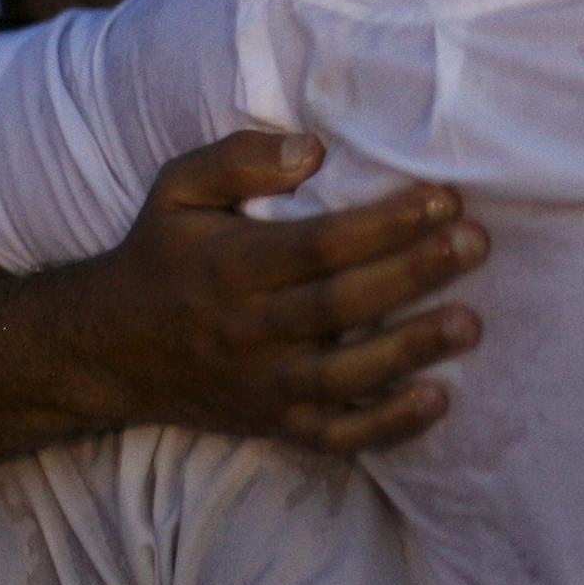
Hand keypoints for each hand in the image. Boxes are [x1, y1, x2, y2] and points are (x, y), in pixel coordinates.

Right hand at [58, 131, 486, 454]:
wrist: (107, 351)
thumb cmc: (162, 255)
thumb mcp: (177, 189)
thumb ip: (238, 158)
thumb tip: (313, 148)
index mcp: (230, 266)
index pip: (318, 245)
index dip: (383, 222)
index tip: (443, 197)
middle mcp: (248, 330)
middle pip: (341, 305)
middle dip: (413, 274)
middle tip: (476, 243)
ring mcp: (263, 385)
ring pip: (345, 376)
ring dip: (410, 351)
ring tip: (470, 323)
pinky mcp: (276, 424)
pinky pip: (336, 436)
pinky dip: (387, 427)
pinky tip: (438, 400)